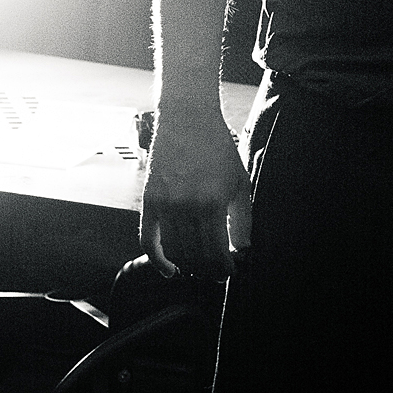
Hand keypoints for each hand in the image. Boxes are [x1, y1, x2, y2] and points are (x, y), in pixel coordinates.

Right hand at [139, 107, 250, 280]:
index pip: (216, 253)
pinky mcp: (149, 200)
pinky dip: (157, 258)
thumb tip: (242, 250)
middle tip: (216, 273)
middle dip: (207, 271)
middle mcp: (186, 207)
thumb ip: (243, 220)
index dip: (224, 269)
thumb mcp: (240, 183)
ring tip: (198, 268)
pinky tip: (169, 269)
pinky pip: (148, 239)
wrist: (188, 119)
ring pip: (173, 251)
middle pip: (194, 257)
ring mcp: (164, 204)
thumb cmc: (218, 148)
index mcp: (212, 204)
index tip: (229, 272)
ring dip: (187, 266)